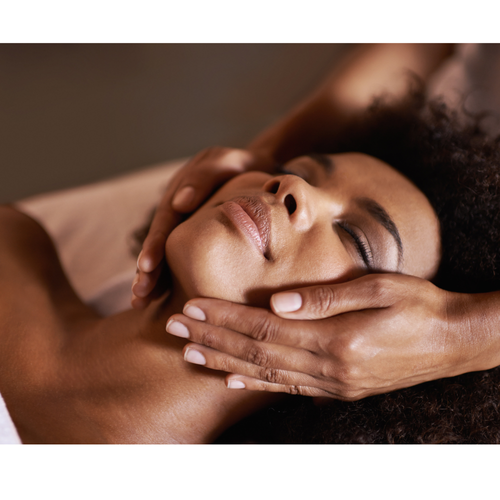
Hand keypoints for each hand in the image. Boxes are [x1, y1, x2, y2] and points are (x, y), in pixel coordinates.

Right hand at [132, 146, 275, 308]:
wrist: (256, 169)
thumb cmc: (241, 167)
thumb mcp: (226, 162)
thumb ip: (204, 178)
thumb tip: (179, 202)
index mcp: (180, 193)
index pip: (165, 221)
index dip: (155, 244)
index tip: (147, 267)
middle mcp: (177, 211)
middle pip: (160, 242)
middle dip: (147, 269)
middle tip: (140, 294)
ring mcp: (185, 225)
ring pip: (166, 254)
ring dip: (153, 277)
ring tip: (141, 302)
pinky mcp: (195, 237)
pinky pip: (182, 258)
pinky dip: (172, 277)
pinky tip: (163, 299)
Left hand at [166, 274, 468, 399]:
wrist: (453, 341)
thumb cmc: (418, 306)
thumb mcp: (378, 289)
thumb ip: (326, 297)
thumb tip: (278, 300)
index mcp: (337, 339)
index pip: (264, 327)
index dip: (224, 318)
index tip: (190, 307)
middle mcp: (329, 367)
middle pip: (256, 351)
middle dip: (211, 338)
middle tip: (173, 327)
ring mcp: (333, 383)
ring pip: (265, 373)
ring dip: (224, 361)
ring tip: (190, 352)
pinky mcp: (339, 389)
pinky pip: (288, 389)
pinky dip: (256, 383)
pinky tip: (232, 378)